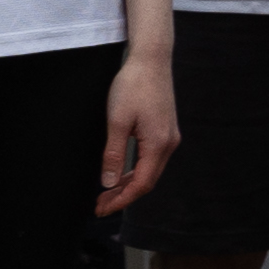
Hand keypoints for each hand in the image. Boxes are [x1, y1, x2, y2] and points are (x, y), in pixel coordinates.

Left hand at [94, 47, 179, 217]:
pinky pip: (151, 159)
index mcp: (158, 144)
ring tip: (106, 192)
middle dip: (123, 195)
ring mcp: (169, 137)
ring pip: (149, 171)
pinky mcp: (164, 130)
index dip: (121, 199)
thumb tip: (109, 182)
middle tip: (100, 205)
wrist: (151, 60)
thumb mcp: (117, 121)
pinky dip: (135, 171)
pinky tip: (121, 174)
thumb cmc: (133, 86)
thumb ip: (113, 154)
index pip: (141, 183)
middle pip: (147, 181)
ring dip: (128, 184)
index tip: (102, 208)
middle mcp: (168, 144)